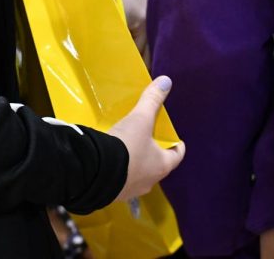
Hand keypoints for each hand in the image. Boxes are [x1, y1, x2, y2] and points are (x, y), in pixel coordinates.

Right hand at [109, 76, 185, 200]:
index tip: (176, 140)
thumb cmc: (127, 146)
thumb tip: (166, 80)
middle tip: (149, 140)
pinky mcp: (112, 193)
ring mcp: (130, 190)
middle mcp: (149, 181)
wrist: (95, 172)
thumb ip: (152, 100)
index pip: (176, 156)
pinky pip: (120, 181)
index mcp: (161, 166)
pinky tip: (111, 161)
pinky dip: (119, 171)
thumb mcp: (140, 119)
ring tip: (129, 149)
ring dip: (136, 164)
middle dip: (154, 154)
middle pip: (157, 166)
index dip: (177, 146)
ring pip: (138, 175)